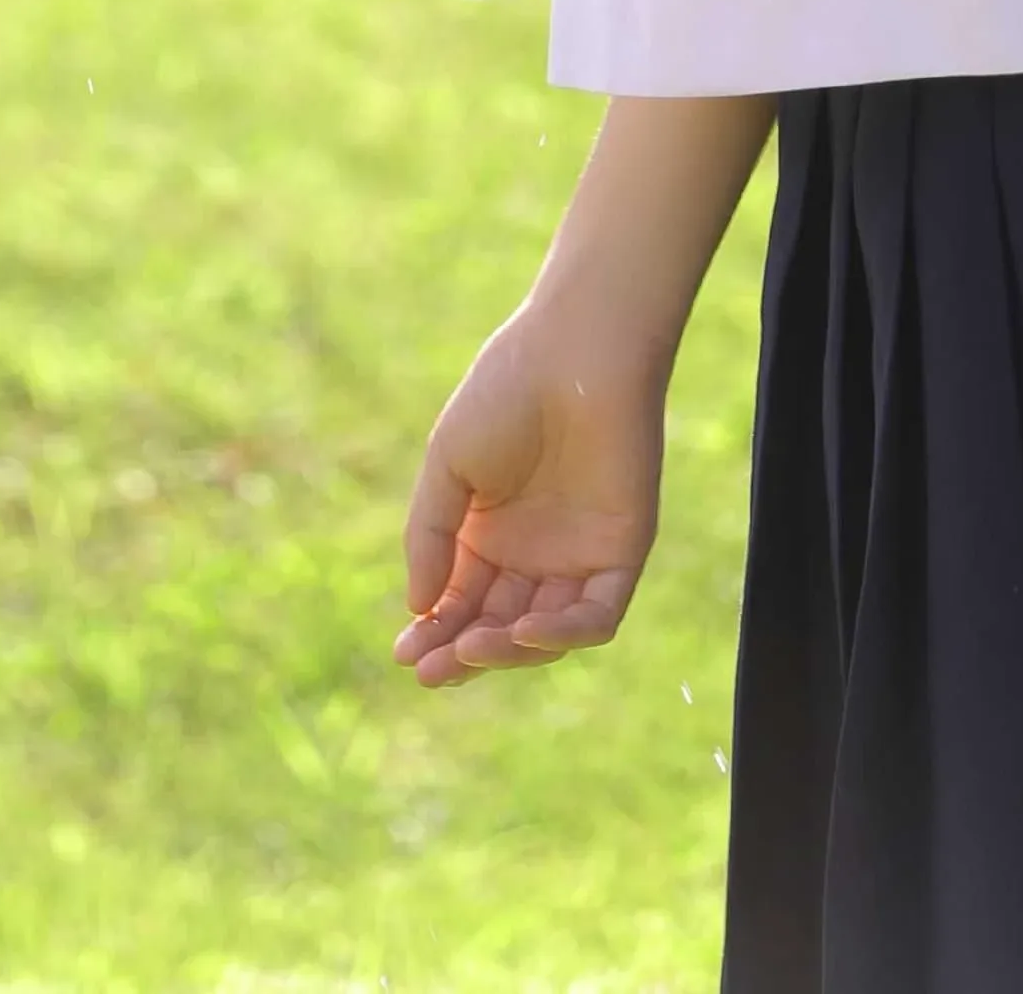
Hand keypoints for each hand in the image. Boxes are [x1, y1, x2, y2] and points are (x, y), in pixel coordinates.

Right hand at [396, 304, 666, 687]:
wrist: (574, 352)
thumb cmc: (505, 395)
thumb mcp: (447, 466)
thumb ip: (431, 537)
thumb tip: (418, 607)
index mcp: (488, 534)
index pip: (459, 604)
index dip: (433, 633)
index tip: (403, 654)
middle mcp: (532, 554)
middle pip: (497, 628)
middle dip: (462, 654)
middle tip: (428, 669)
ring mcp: (576, 557)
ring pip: (543, 634)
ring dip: (506, 651)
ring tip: (470, 647)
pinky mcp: (619, 554)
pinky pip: (594, 616)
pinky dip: (561, 634)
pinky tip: (524, 629)